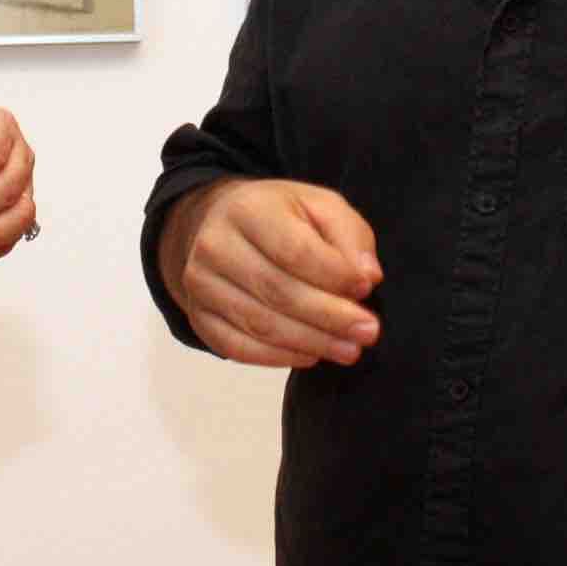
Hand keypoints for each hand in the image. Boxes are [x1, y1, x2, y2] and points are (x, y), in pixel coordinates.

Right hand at [161, 179, 382, 367]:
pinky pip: (238, 348)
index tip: (366, 289)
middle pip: (278, 292)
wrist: (219, 225)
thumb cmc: (279, 217)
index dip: (334, 275)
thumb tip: (366, 277)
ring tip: (349, 350)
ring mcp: (201, 284)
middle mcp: (215, 245)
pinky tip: (311, 356)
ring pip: (260, 324)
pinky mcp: (199, 316)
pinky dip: (279, 358)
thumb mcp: (320, 207)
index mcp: (248, 209)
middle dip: (330, 317)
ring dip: (312, 343)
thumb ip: (350, 236)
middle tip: (368, 332)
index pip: (294, 250)